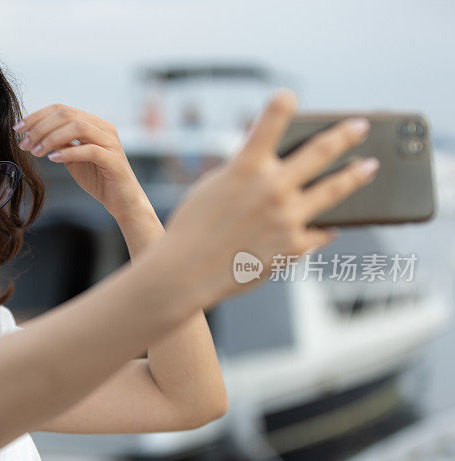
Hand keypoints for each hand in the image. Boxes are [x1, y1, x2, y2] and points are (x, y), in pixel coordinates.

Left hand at [14, 104, 146, 218]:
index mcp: (93, 123)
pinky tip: (53, 160)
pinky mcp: (113, 160)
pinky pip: (89, 150)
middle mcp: (103, 127)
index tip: (18, 129)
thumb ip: (60, 143)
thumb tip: (36, 133)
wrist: (122, 201)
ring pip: (77, 127)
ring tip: (36, 152)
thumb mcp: (73, 158)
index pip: (61, 109)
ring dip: (51, 138)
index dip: (37, 116)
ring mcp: (110, 142)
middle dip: (40, 127)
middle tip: (24, 144)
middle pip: (67, 115)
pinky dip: (68, 153)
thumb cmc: (98, 178)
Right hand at [162, 89, 378, 307]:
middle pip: (320, 151)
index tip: (291, 95)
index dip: (283, 103)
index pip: (270, 121)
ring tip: (369, 166)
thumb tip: (271, 163)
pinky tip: (332, 225)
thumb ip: (242, 170)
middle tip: (360, 126)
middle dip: (344, 134)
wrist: (186, 272)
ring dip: (355, 175)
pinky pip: (319, 231)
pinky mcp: (294, 247)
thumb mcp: (212, 187)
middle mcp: (272, 188)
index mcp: (245, 167)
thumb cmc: (192, 229)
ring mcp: (287, 218)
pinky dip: (324, 227)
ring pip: (334, 189)